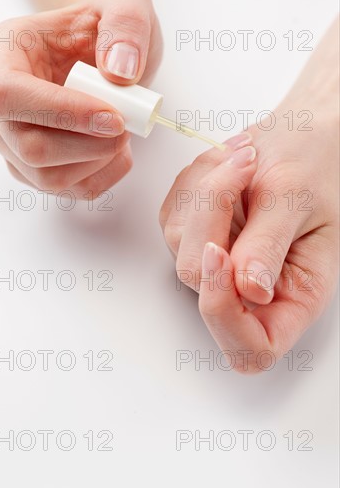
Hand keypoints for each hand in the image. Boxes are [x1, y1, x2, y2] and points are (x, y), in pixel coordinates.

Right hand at [0, 0, 162, 197]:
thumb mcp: (126, 4)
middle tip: (126, 127)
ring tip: (122, 133)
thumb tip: (119, 72)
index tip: (113, 117)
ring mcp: (14, 141)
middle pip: (28, 148)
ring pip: (47, 178)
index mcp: (4, 54)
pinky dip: (104, 176)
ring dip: (98, 162)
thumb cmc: (105, 29)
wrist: (105, 57)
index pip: (7, 95)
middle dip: (88, 145)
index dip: (60, 113)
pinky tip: (117, 150)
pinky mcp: (37, 168)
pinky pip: (70, 190)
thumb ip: (127, 24)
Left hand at [160, 119, 338, 372]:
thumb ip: (269, 247)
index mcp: (292, 296)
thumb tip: (248, 290)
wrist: (301, 136)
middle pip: (198, 283)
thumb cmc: (314, 166)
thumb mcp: (298, 201)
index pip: (251, 350)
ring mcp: (216, 258)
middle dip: (210, 218)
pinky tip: (229, 167)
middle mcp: (248, 286)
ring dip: (205, 191)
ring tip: (245, 161)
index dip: (224, 317)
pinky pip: (174, 212)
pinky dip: (196, 182)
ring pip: (179, 243)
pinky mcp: (194, 231)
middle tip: (244, 169)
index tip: (221, 257)